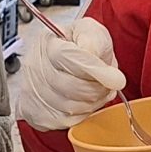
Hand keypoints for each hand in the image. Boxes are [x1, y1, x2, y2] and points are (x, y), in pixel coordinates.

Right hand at [14, 13, 124, 130]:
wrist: (55, 63)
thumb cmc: (74, 46)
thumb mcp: (87, 31)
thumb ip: (94, 40)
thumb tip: (102, 65)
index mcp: (47, 44)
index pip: (70, 59)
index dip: (96, 70)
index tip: (116, 78)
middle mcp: (35, 70)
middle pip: (74, 87)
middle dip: (98, 86)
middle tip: (107, 81)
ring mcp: (34, 94)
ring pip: (74, 106)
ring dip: (93, 100)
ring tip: (96, 87)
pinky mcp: (39, 115)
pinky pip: (70, 120)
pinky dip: (84, 112)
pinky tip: (85, 100)